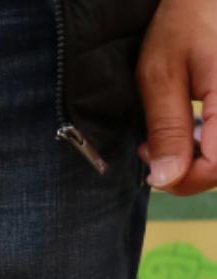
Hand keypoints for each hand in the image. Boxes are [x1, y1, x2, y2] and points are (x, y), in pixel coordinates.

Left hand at [137, 0, 216, 194]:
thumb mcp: (161, 77)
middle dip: (186, 170)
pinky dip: (211, 145)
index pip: (216, 167)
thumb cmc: (182, 28)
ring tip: (171, 134)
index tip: (150, 159)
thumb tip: (167, 179)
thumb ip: (167, 129)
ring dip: (198, 160)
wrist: (207, 2)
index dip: (180, 178)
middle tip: (153, 146)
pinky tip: (193, 128)